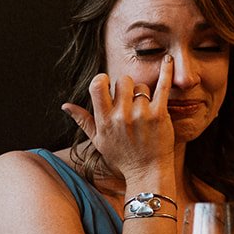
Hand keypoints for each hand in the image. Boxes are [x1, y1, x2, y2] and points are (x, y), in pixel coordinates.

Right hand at [62, 53, 174, 180]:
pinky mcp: (159, 115)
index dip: (102, 79)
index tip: (108, 83)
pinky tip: (168, 60)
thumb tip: (65, 105)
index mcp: (104, 120)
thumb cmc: (122, 157)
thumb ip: (83, 121)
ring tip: (144, 108)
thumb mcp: (98, 141)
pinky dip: (166, 71)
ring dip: (143, 93)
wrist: (147, 173)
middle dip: (126, 86)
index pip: (97, 85)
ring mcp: (141, 115)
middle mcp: (121, 116)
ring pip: (141, 86)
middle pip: (122, 80)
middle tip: (130, 99)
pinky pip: (162, 87)